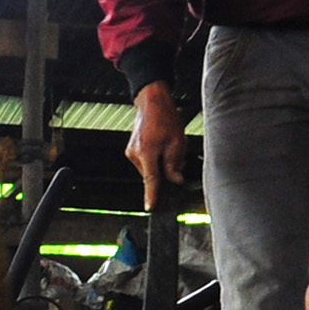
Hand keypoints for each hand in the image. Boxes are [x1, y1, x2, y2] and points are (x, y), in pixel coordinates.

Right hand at [127, 81, 189, 201]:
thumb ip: (174, 165)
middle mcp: (135, 155)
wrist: (152, 102)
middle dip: (165, 170)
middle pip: (152, 174)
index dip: (152, 196)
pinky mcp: (131, 149)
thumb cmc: (165, 118)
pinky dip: (155, 157)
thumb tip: (175, 180)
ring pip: (150, 168)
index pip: (150, 181)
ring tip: (167, 143)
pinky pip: (146, 161)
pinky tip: (160, 143)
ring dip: (160, 162)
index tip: (150, 207)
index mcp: (147, 153)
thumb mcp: (177, 142)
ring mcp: (131, 152)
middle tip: (175, 153)